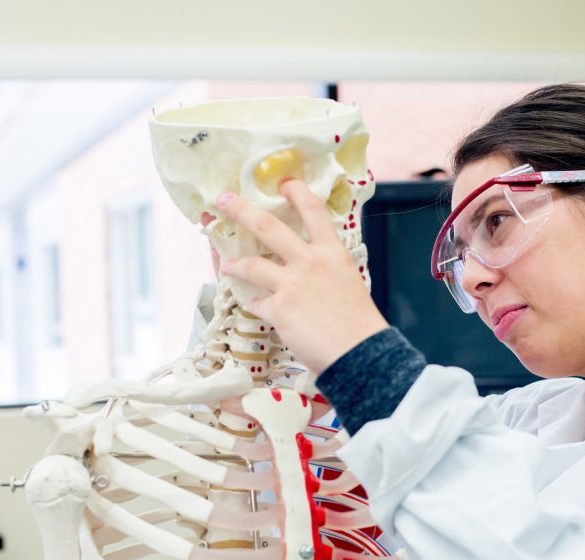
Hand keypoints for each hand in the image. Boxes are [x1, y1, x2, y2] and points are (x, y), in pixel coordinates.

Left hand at [216, 179, 387, 374]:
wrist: (360, 352)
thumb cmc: (360, 323)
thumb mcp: (349, 282)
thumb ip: (328, 271)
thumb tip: (313, 273)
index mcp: (333, 252)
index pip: (313, 210)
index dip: (296, 192)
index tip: (283, 183)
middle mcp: (310, 261)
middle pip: (268, 226)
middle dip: (241, 209)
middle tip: (223, 200)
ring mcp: (292, 283)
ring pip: (251, 264)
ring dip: (234, 263)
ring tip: (226, 265)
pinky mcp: (279, 308)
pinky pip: (257, 302)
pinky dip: (254, 303)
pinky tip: (254, 305)